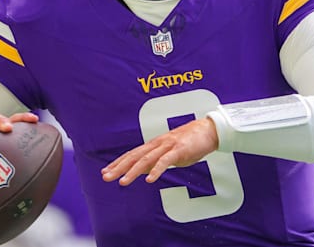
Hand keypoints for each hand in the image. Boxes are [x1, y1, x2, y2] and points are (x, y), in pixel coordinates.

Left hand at [101, 117, 218, 185]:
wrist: (209, 130)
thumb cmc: (189, 143)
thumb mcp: (169, 154)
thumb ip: (156, 161)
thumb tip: (142, 172)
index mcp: (154, 145)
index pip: (132, 155)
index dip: (118, 163)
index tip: (105, 172)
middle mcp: (157, 144)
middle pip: (134, 156)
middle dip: (119, 167)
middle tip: (105, 177)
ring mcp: (167, 146)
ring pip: (146, 159)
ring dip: (133, 171)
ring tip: (122, 182)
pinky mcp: (179, 150)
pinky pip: (165, 161)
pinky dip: (157, 170)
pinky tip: (150, 180)